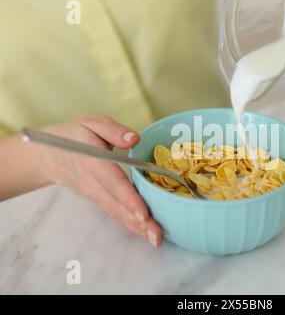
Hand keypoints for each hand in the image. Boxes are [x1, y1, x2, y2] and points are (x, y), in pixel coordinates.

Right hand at [39, 115, 162, 246]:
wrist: (49, 154)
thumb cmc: (75, 135)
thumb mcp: (93, 123)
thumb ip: (114, 131)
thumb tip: (134, 139)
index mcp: (93, 162)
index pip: (113, 183)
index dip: (128, 199)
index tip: (143, 213)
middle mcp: (93, 183)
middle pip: (117, 205)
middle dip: (138, 222)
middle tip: (157, 235)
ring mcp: (94, 195)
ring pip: (117, 214)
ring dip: (136, 229)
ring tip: (156, 239)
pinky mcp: (98, 200)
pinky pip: (115, 214)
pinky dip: (130, 226)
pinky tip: (145, 234)